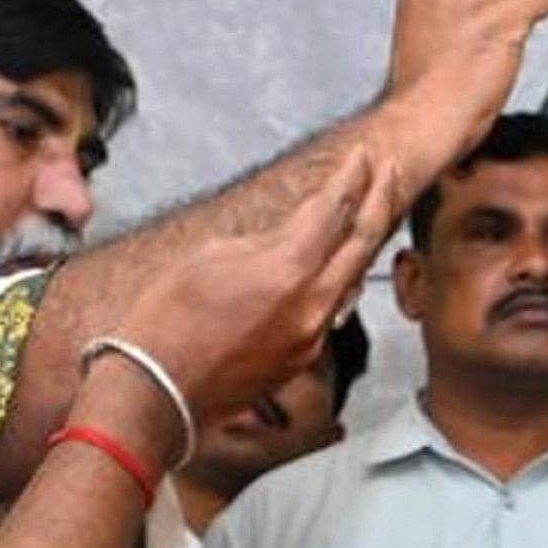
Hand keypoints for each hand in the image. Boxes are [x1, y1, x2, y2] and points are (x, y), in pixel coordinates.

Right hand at [118, 147, 380, 442]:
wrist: (157, 392)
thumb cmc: (166, 320)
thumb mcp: (209, 257)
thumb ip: (263, 241)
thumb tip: (290, 236)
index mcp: (286, 269)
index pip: (334, 209)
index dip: (351, 177)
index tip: (362, 155)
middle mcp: (312, 303)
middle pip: (363, 241)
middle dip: (380, 198)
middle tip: (391, 169)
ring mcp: (313, 335)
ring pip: (354, 278)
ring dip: (365, 241)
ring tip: (374, 210)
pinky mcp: (304, 358)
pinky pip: (333, 310)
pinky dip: (339, 280)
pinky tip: (339, 264)